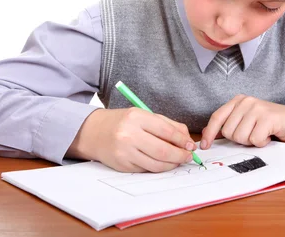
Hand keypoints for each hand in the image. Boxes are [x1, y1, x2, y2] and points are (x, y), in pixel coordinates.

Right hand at [67, 108, 195, 172]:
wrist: (93, 132)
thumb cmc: (123, 122)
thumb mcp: (143, 115)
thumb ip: (167, 124)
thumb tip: (187, 138)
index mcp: (136, 118)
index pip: (166, 131)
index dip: (182, 140)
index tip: (191, 145)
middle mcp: (129, 135)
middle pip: (162, 150)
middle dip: (180, 155)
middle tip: (188, 156)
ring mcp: (124, 152)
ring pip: (155, 164)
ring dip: (171, 164)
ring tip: (178, 161)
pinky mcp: (122, 165)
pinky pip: (146, 169)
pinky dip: (157, 167)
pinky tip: (162, 163)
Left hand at [200, 95, 284, 149]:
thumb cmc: (269, 123)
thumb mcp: (246, 120)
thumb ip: (229, 124)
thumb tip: (207, 134)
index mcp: (238, 101)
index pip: (217, 117)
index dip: (209, 133)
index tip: (205, 146)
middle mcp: (246, 102)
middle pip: (228, 132)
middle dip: (240, 139)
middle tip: (253, 134)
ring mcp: (257, 108)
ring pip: (240, 137)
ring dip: (251, 141)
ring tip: (261, 133)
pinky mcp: (267, 118)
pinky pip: (255, 139)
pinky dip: (262, 142)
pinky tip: (269, 135)